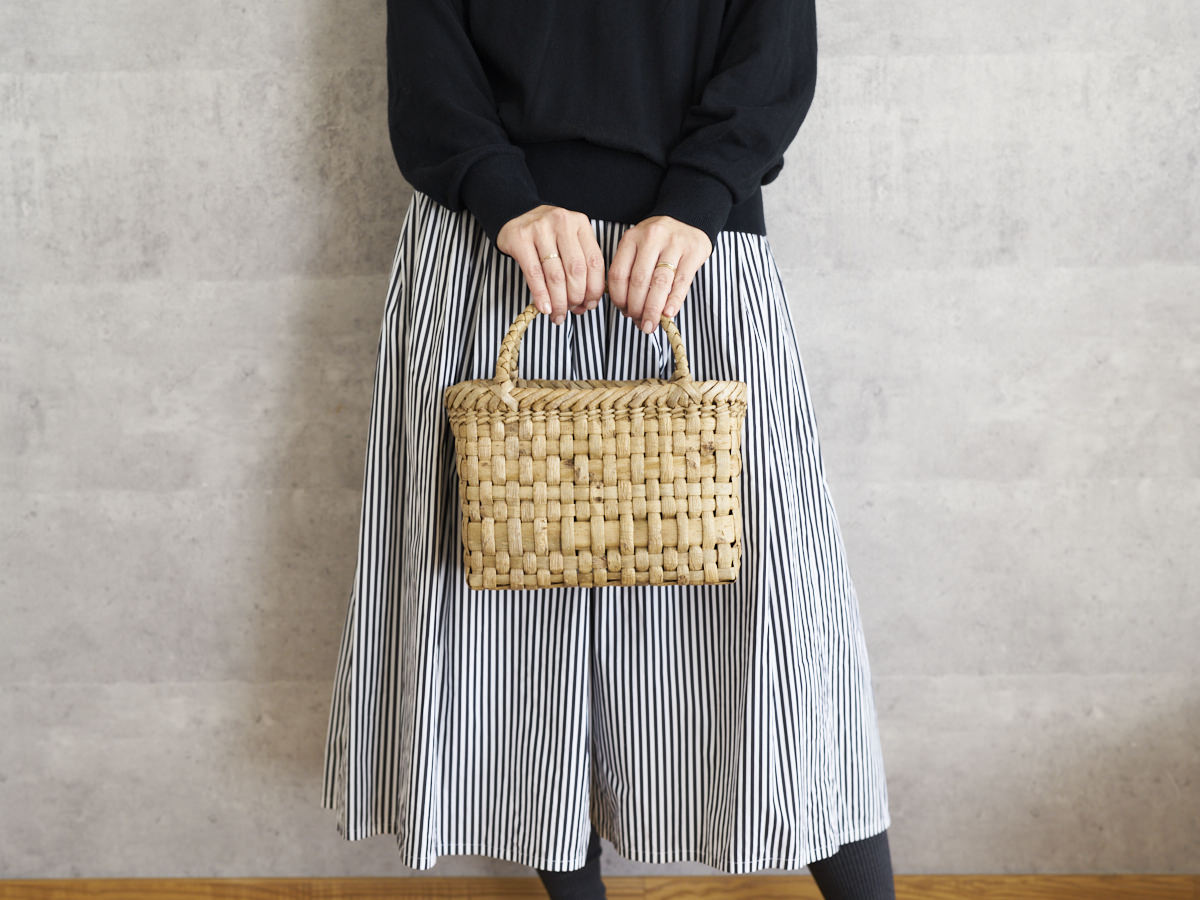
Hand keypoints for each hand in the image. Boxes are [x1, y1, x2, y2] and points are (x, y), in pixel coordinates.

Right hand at [496, 204, 606, 325]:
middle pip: (576, 270)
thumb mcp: (568, 241)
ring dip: (558, 301)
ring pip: (555, 275)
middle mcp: (562, 222)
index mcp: (580, 224)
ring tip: (558, 315)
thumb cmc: (546, 235)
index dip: (594, 289)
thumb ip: (580, 265)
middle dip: (575, 297)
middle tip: (571, 310)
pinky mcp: (520, 238)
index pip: (595, 262)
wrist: (514, 215)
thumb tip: (586, 303)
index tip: (589, 305)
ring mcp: (540, 229)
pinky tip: (544, 308)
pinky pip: (534, 274)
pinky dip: (541, 295)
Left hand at [606, 215, 712, 334]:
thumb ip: (632, 273)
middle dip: (637, 308)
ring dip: (653, 309)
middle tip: (640, 324)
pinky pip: (682, 281)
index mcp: (631, 238)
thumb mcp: (640, 249)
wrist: (689, 220)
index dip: (619, 298)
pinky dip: (674, 300)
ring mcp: (674, 242)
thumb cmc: (660, 243)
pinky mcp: (693, 250)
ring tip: (651, 325)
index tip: (624, 312)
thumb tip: (629, 311)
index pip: (618, 274)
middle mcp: (651, 237)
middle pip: (639, 280)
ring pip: (660, 282)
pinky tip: (669, 314)